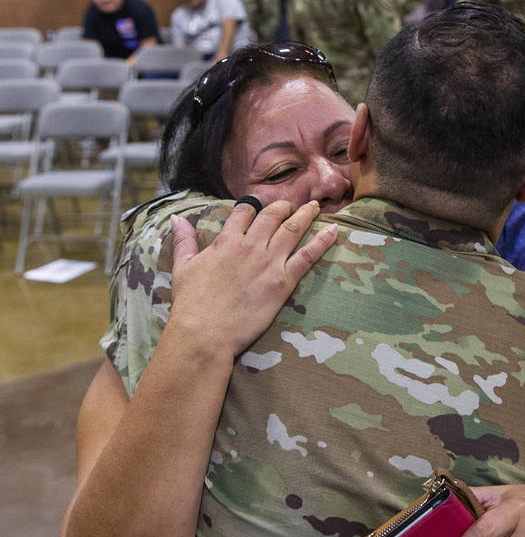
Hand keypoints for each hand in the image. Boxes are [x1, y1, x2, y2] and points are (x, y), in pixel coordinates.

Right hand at [168, 198, 336, 357]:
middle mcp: (250, 246)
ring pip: (293, 229)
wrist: (205, 332)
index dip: (253, 207)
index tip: (259, 205)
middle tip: (291, 204)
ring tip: (314, 207)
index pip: (244, 212)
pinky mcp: (283, 281)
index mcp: (226, 241)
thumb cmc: (192, 304)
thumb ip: (184, 241)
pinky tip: (334, 230)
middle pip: (272, 216)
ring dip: (305, 215)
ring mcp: (269, 262)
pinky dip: (323, 241)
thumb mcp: (183, 267)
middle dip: (283, 207)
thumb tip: (178, 219)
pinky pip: (308, 256)